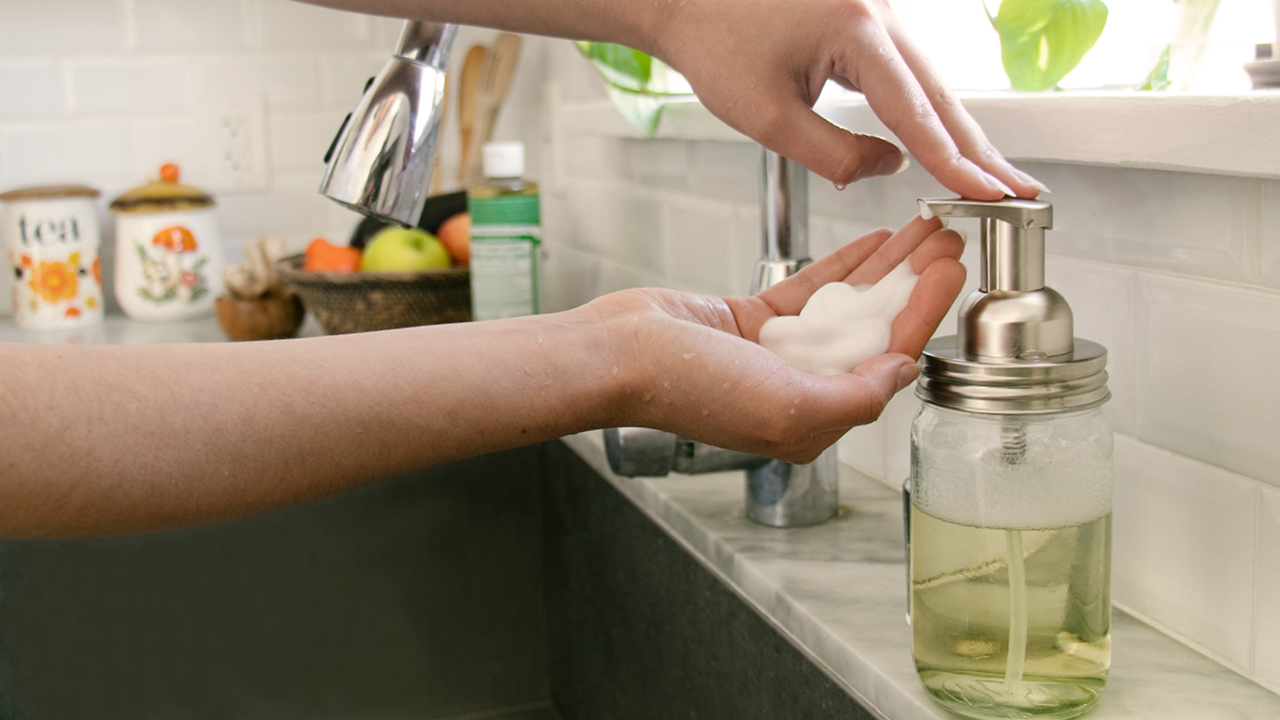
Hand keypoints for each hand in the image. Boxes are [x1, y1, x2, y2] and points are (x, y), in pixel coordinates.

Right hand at [590, 216, 964, 462]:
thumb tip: (902, 370)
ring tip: (922, 233)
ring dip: (886, 268)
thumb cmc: (689, 389)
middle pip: (875, 330)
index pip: (887, 363)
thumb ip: (856, 396)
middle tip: (949, 242)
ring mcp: (777, 353)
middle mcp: (800, 389)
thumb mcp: (788, 408)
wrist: (619, 354)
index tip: (952, 272)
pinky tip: (873, 242)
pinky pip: (810, 290)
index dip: (924, 315)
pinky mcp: (754, 322)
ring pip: (847, 305)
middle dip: (915, 285)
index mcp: (812, 421)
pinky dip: (842, 265)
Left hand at [650, 0, 1045, 199]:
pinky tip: (949, 142)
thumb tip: (891, 168)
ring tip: (994, 178)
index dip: (956, 163)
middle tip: (1020, 194)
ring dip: (962, 133)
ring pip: (933, 82)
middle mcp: (880, 12)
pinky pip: (912, 71)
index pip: (918, 112)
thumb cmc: (716, 44)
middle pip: (944, 94)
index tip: (990, 196)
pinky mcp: (869, 18)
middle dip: (981, 151)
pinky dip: (933, 111)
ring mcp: (879, 11)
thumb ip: (834, 153)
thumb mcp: (767, 117)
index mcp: (858, 31)